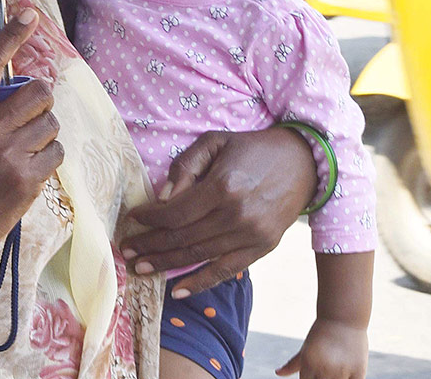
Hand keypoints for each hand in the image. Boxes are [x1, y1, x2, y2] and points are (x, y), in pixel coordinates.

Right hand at [0, 10, 63, 270]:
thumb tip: (21, 87)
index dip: (11, 34)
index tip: (28, 12)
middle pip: (39, 92)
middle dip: (41, 104)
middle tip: (29, 120)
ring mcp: (8, 153)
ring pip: (51, 124)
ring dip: (44, 136)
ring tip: (23, 153)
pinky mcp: (26, 178)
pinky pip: (56, 153)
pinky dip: (48, 160)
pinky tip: (27, 172)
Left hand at [121, 127, 314, 295]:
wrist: (303, 162)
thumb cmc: (252, 148)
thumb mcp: (215, 141)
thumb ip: (186, 166)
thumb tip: (163, 198)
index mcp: (223, 186)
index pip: (175, 213)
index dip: (150, 219)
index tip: (133, 219)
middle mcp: (236, 216)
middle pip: (182, 239)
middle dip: (150, 246)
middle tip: (127, 251)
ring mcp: (251, 236)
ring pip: (198, 257)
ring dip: (165, 265)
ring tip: (140, 268)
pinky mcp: (262, 249)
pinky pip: (225, 271)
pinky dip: (200, 283)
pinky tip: (177, 290)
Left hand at [276, 319, 367, 378]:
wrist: (343, 316)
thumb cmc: (321, 334)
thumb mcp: (306, 348)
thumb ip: (292, 364)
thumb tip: (277, 373)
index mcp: (309, 363)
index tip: (314, 374)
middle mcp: (325, 368)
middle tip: (325, 369)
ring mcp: (343, 370)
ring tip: (336, 366)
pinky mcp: (359, 371)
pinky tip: (347, 372)